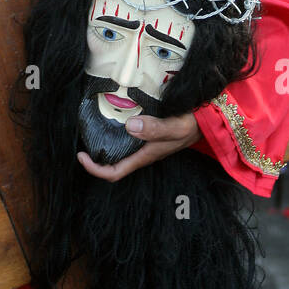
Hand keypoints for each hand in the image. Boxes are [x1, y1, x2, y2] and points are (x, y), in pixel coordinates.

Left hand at [77, 111, 199, 182]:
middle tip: (81, 139)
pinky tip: (112, 117)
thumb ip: (154, 128)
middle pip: (113, 163)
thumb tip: (129, 126)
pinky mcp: (149, 134)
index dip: (95, 169)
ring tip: (90, 128)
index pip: (114, 172)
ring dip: (104, 143)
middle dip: (95, 156)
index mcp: (145, 156)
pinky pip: (127, 138)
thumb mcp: (175, 127)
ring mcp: (146, 144)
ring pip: (119, 151)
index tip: (81, 155)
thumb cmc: (192, 125)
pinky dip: (115, 131)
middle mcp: (142, 153)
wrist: (208, 120)